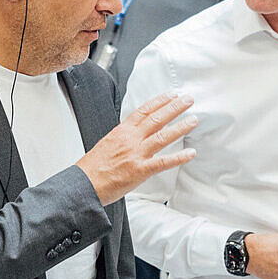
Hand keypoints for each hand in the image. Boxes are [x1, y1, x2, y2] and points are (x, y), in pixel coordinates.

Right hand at [77, 91, 196, 204]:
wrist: (84, 184)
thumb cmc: (93, 168)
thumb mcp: (107, 143)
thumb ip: (123, 137)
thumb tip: (134, 133)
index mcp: (122, 132)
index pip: (144, 111)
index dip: (160, 101)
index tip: (171, 94)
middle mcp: (130, 140)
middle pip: (156, 119)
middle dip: (174, 107)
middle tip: (188, 100)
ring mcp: (136, 154)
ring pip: (162, 136)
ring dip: (180, 127)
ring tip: (193, 120)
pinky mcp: (140, 170)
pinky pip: (163, 162)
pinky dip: (178, 157)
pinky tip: (190, 153)